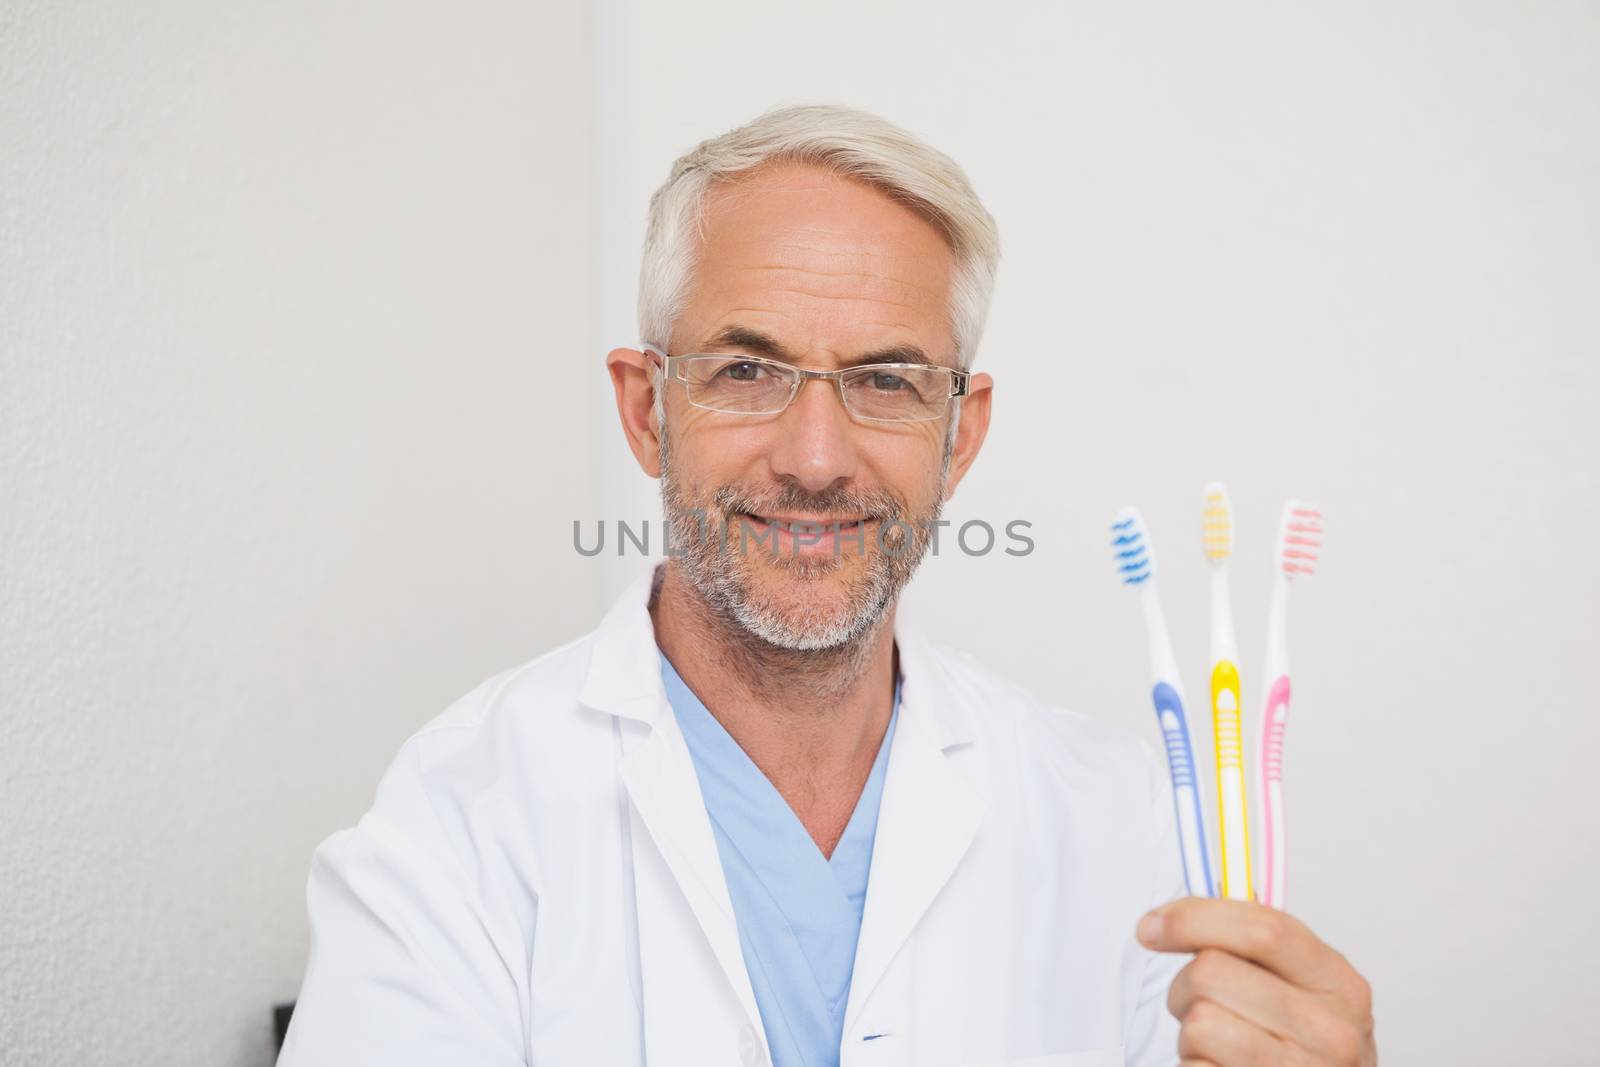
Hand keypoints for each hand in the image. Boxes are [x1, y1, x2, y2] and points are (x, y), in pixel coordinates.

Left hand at [1136, 897, 1375, 1066]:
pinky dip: (1192, 1066)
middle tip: (1198, 1003)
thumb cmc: (1300, 1041)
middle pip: (1211, 972)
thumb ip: (1250, 943)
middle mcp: (1329, 1032)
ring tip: (1216, 1044)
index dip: (1194, 919)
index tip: (1153, 926)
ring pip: (1199, 1023)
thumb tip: (1168, 919)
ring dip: (1189, 1033)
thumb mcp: (1299, 987)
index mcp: (1338, 984)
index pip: (1263, 930)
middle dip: (1185, 984)